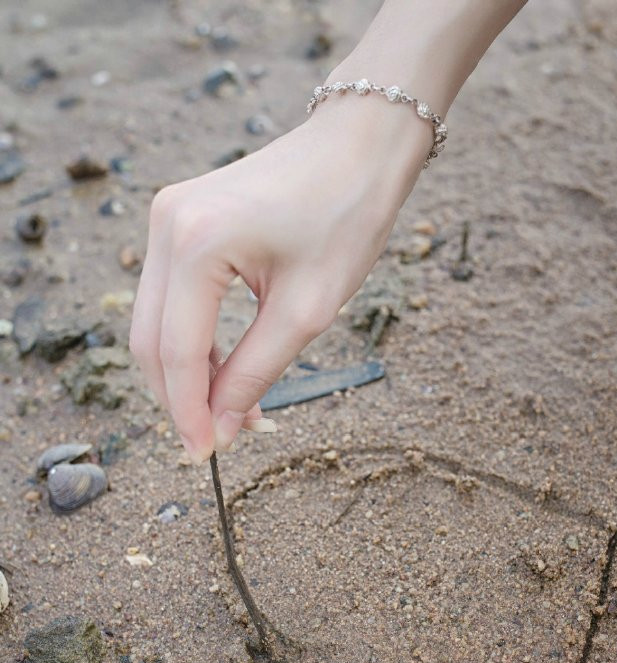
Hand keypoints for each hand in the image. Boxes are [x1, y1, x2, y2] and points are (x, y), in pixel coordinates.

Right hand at [129, 94, 428, 463]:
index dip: (189, 413)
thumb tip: (222, 426)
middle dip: (181, 399)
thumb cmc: (346, 215)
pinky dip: (194, 342)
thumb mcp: (307, 310)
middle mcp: (167, 225)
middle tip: (220, 441)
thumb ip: (255, 372)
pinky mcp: (179, 221)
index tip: (207, 456)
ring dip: (188, 375)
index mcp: (197, 242)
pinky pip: (172, 299)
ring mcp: (167, 218)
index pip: (176, 351)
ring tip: (236, 411)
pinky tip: (226, 371)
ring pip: (156, 322)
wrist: (358, 145)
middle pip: (151, 340)